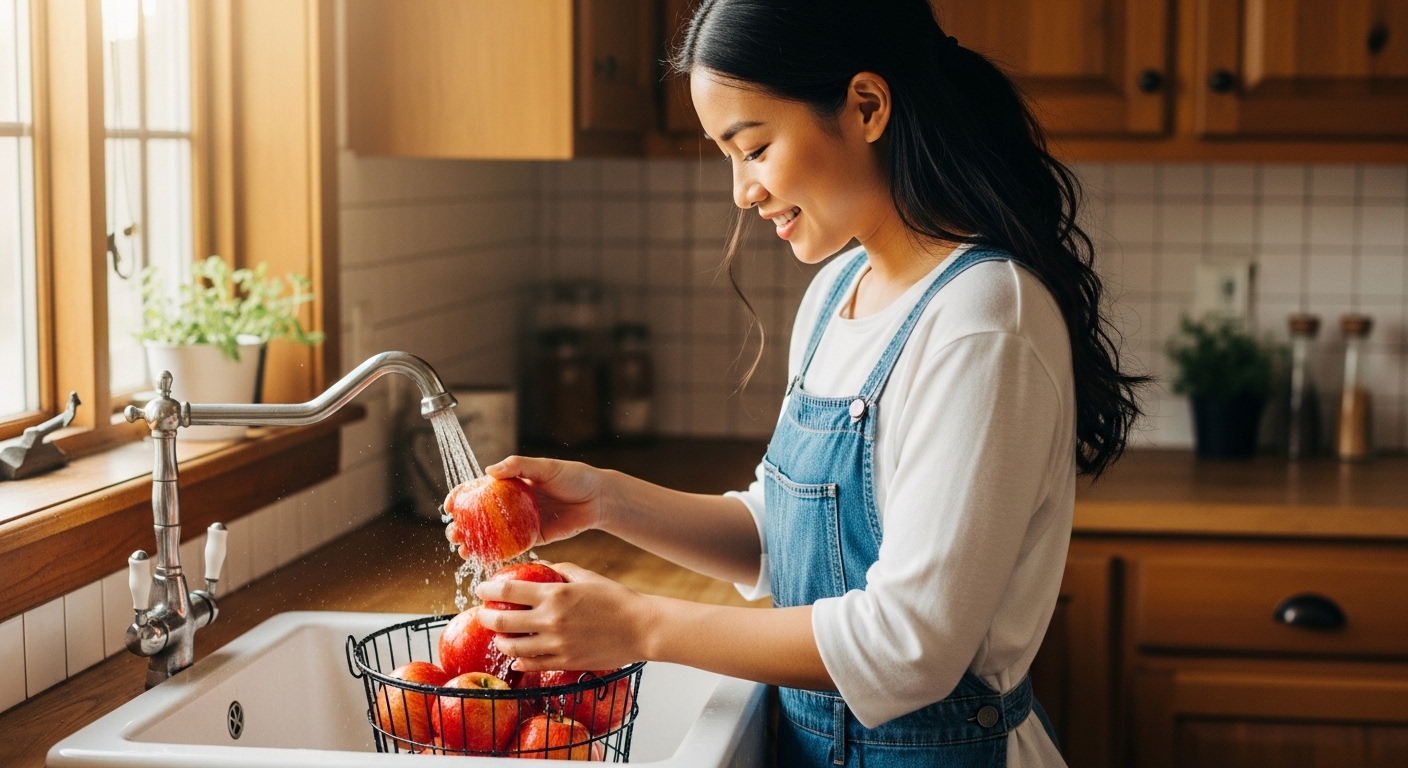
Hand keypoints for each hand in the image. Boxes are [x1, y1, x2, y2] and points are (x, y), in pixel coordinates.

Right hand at [447, 456, 605, 545]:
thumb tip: (489, 471)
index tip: (448, 507)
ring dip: (474, 544)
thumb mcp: (545, 467)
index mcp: (511, 483)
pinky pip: (512, 548)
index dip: (459, 498)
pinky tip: (484, 560)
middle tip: (453, 534)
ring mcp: (522, 523)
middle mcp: (512, 504)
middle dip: (461, 526)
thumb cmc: (573, 476)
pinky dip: (497, 555)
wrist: (598, 499)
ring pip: (492, 535)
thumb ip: (519, 466)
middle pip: (479, 517)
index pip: (478, 490)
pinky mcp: (534, 538)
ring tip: (463, 551)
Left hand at [474, 562, 650, 671]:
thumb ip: (560, 570)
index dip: (489, 590)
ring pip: (514, 647)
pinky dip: (520, 662)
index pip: (509, 591)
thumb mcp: (587, 576)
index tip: (481, 590)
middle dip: (486, 617)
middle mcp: (551, 620)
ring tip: (500, 637)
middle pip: (504, 621)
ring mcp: (557, 644)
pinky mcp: (565, 661)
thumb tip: (539, 567)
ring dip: (501, 642)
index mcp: (555, 594)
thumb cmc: (616, 599)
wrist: (641, 627)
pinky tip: (517, 658)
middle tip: (483, 614)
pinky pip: (533, 665)